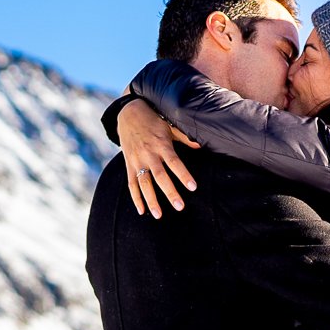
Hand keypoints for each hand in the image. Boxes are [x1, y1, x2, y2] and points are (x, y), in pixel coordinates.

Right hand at [117, 99, 200, 217]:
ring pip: (144, 184)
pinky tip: (142, 211)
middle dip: (169, 192)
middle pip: (160, 176)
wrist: (128, 113)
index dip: (183, 174)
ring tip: (159, 215)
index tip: (192, 187)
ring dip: (151, 200)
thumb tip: (200, 146)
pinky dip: (136, 198)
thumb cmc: (154, 120)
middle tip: (180, 206)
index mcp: (161, 144)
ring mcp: (137, 161)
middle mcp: (148, 154)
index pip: (174, 162)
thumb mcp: (169, 125)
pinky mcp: (129, 165)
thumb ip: (184, 137)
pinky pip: (131, 184)